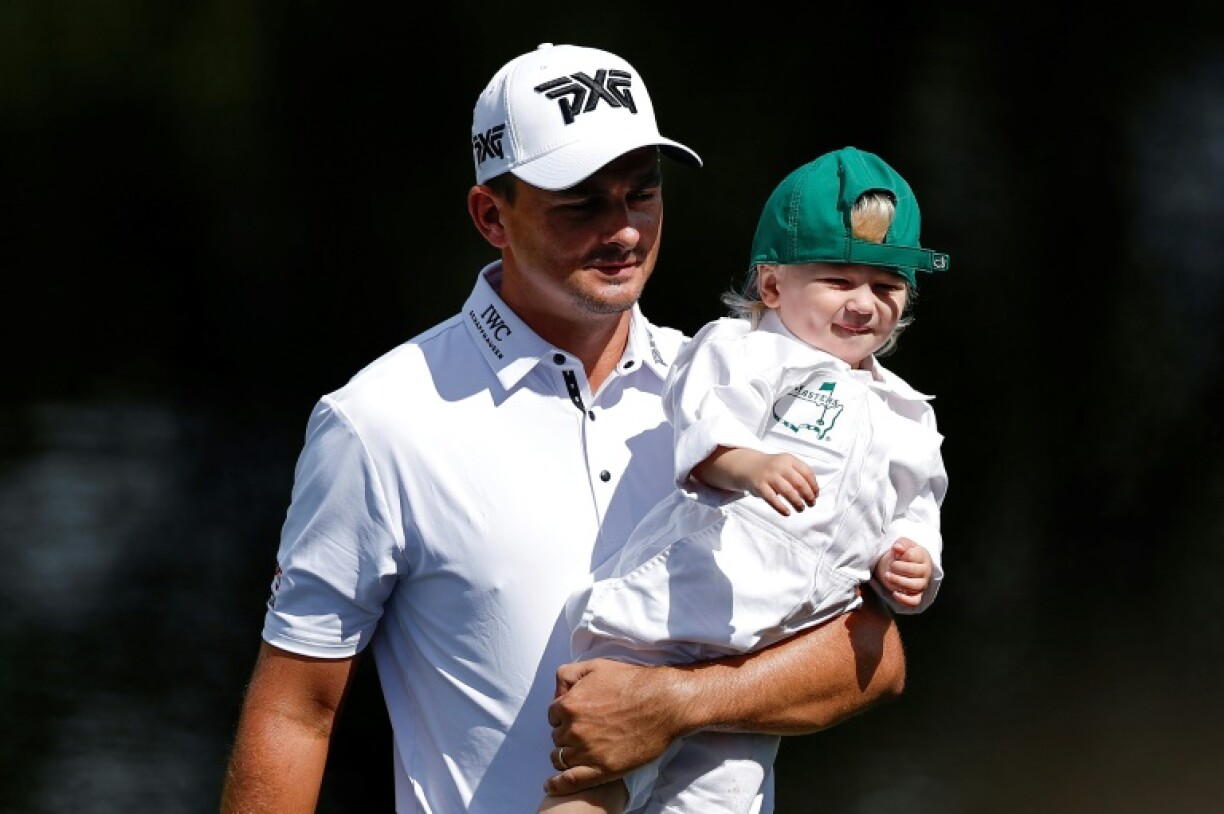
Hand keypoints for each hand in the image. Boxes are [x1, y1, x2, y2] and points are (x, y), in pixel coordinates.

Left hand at [543, 659, 687, 796]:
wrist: (664, 703)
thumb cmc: (632, 682)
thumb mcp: (595, 666)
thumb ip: (567, 674)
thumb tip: (557, 693)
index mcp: (570, 704)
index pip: (553, 715)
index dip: (564, 715)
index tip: (577, 717)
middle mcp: (574, 729)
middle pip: (557, 736)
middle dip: (567, 733)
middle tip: (587, 730)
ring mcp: (587, 751)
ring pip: (561, 758)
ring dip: (566, 754)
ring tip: (580, 752)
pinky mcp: (602, 770)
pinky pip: (570, 781)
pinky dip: (558, 785)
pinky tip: (552, 786)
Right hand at [747, 452, 818, 515]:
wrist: (748, 466)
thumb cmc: (772, 468)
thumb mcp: (786, 464)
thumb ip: (798, 473)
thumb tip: (813, 492)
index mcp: (789, 459)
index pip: (807, 472)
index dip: (814, 486)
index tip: (816, 495)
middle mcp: (780, 466)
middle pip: (800, 483)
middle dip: (808, 496)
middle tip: (811, 504)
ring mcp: (769, 476)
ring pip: (788, 491)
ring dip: (797, 502)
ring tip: (801, 509)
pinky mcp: (760, 486)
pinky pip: (772, 499)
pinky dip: (781, 508)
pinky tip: (787, 513)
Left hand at [874, 538, 931, 607]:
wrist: (899, 564)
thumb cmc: (902, 553)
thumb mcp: (902, 544)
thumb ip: (901, 544)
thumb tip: (898, 548)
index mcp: (923, 556)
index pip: (913, 556)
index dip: (902, 556)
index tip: (895, 554)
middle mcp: (925, 571)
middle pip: (915, 572)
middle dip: (899, 568)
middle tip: (890, 566)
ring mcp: (922, 584)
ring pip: (914, 587)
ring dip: (899, 582)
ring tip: (887, 576)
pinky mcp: (917, 595)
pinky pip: (914, 602)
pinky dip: (905, 600)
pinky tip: (894, 593)